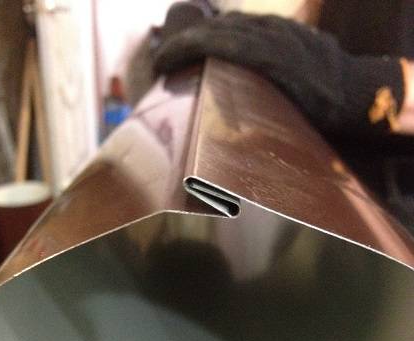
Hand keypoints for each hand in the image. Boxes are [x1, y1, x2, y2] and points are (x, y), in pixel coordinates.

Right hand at [154, 13, 404, 137]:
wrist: (357, 90)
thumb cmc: (322, 111)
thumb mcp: (289, 120)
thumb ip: (255, 121)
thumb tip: (217, 138)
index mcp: (272, 58)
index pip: (218, 42)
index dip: (184, 48)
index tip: (160, 62)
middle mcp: (274, 35)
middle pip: (220, 28)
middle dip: (186, 40)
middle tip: (162, 58)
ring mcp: (280, 28)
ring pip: (232, 24)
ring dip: (203, 35)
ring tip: (183, 52)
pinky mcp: (285, 28)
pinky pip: (248, 25)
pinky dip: (225, 33)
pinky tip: (215, 46)